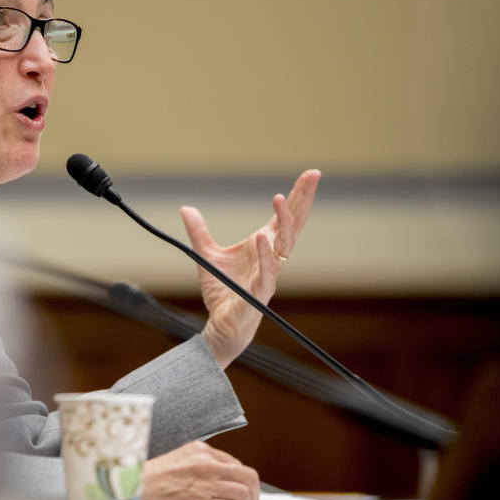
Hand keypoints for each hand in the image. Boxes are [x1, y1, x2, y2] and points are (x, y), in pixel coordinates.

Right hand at [140, 440, 258, 499]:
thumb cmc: (151, 477)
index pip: (237, 464)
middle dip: (253, 492)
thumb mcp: (178, 457)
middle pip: (248, 478)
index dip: (242, 479)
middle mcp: (207, 466)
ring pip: (243, 496)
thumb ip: (202, 461)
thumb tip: (224, 471)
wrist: (133, 489)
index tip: (241, 487)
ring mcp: (206, 486)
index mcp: (201, 451)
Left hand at [179, 170, 320, 367]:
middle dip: (304, 199)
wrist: (222, 325)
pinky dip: (266, 255)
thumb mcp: (206, 255)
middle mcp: (272, 257)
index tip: (310, 174)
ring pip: (284, 246)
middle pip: (294, 224)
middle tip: (313, 175)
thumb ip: (199, 232)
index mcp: (264, 246)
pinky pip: (267, 273)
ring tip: (280, 198)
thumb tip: (186, 208)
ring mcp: (269, 274)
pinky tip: (262, 237)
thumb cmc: (223, 292)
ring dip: (285, 222)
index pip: (285, 217)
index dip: (298, 195)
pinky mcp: (259, 293)